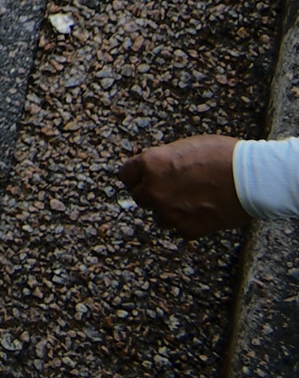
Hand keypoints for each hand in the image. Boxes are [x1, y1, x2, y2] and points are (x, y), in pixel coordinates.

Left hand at [123, 136, 246, 233]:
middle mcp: (154, 189)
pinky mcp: (188, 229)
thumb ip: (162, 161)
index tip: (144, 179)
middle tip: (170, 190)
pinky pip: (179, 229)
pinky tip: (202, 213)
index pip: (126, 175)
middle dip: (151, 194)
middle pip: (139, 197)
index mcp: (151, 163)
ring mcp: (170, 211)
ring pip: (158, 216)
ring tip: (190, 202)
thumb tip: (152, 170)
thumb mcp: (184, 148)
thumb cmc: (222, 156)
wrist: (251, 179)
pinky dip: (188, 223)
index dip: (137, 176)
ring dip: (169, 211)